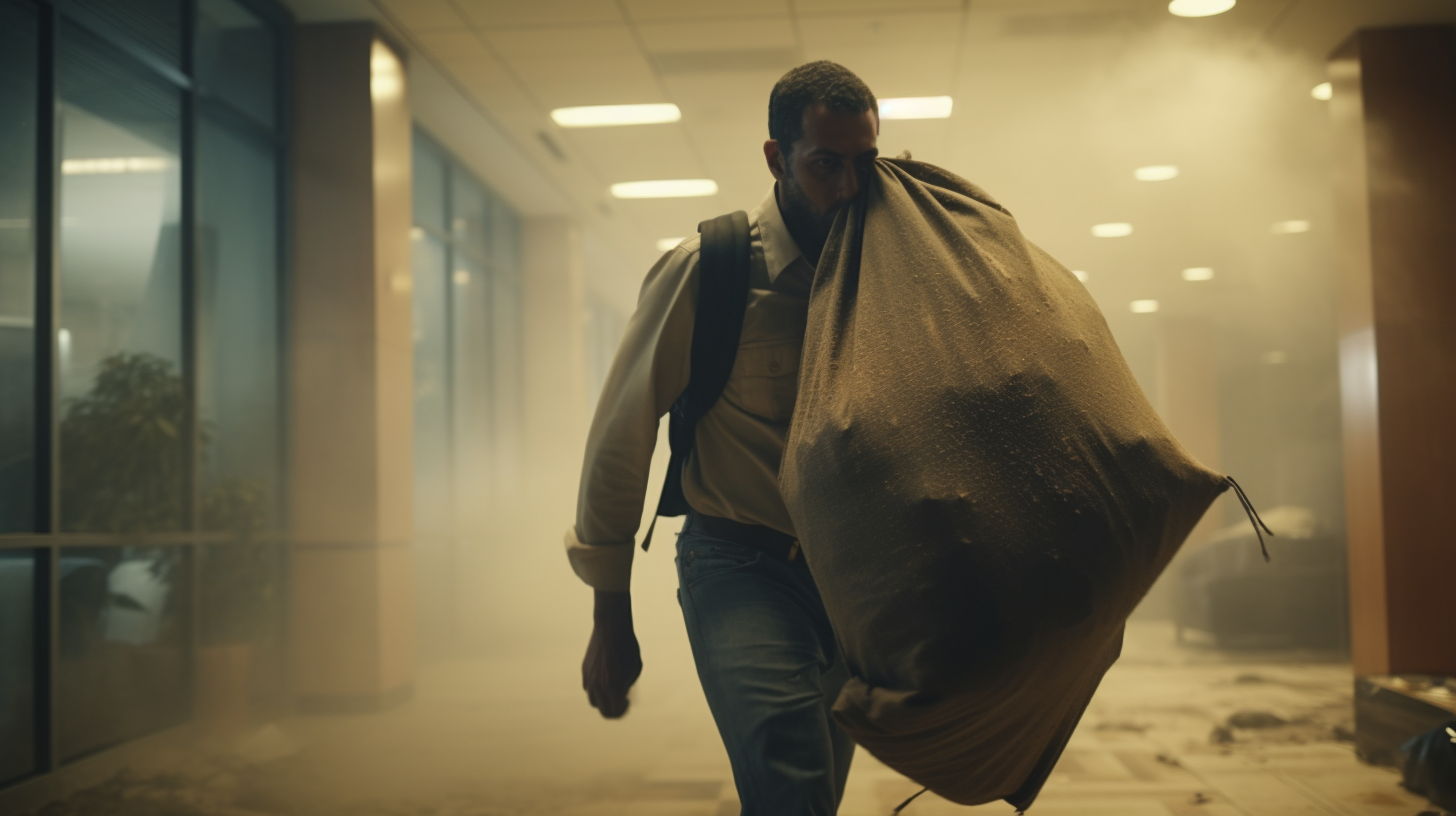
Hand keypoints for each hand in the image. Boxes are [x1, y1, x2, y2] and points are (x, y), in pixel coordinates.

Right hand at [581, 589, 641, 717]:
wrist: (611, 627)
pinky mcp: (584, 669)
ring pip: (593, 700)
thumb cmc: (628, 647)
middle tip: (622, 702)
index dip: (623, 711)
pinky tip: (606, 679)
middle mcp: (597, 686)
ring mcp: (588, 678)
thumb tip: (621, 696)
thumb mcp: (635, 669)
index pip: (614, 712)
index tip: (628, 702)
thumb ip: (627, 686)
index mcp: (612, 688)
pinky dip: (597, 689)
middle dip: (613, 709)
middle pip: (602, 710)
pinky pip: (588, 687)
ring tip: (613, 691)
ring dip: (603, 700)